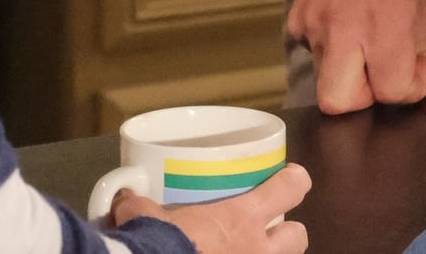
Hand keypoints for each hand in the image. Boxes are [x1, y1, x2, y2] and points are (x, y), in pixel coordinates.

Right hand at [114, 164, 312, 253]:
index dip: (293, 181)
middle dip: (286, 232)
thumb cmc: (155, 245)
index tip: (289, 178)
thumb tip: (127, 198)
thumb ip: (143, 204)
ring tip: (247, 253)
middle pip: (298, 236)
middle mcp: (256, 249)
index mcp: (241, 218)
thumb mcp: (144, 216)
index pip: (290, 188)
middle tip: (264, 231)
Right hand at [287, 0, 425, 114]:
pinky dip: (334, 49)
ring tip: (368, 38)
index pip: (393, 90)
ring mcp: (313, 26)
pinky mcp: (296, 19)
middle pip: (339, 103)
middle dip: (366, 99)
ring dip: (351, 72)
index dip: (413, 86)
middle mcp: (343, 32)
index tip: (420, 65)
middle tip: (384, 73)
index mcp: (384, 27)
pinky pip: (313, 52)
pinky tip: (350, 22)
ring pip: (325, 79)